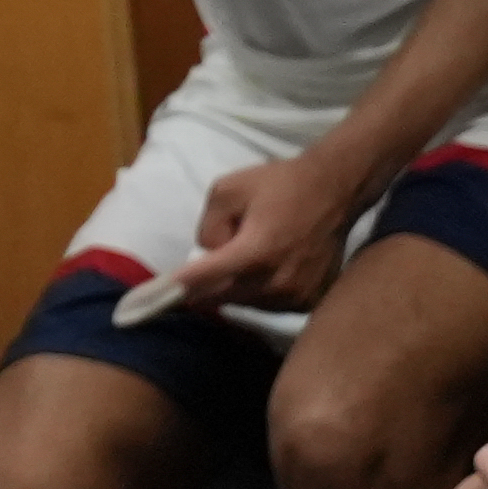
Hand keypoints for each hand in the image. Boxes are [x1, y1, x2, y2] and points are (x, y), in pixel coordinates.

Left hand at [169, 134, 371, 313]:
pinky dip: (258, 291)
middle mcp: (277, 281)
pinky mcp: (310, 301)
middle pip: (224, 296)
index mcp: (256, 251)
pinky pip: (270, 304)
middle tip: (200, 269)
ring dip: (234, 287)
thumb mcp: (227, 189)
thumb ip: (208, 225)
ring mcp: (297, 295)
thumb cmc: (278, 184)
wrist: (334, 190)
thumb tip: (207, 254)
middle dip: (206, 285)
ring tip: (245, 257)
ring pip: (247, 302)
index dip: (178, 288)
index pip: (207, 278)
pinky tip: (264, 267)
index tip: (153, 300)